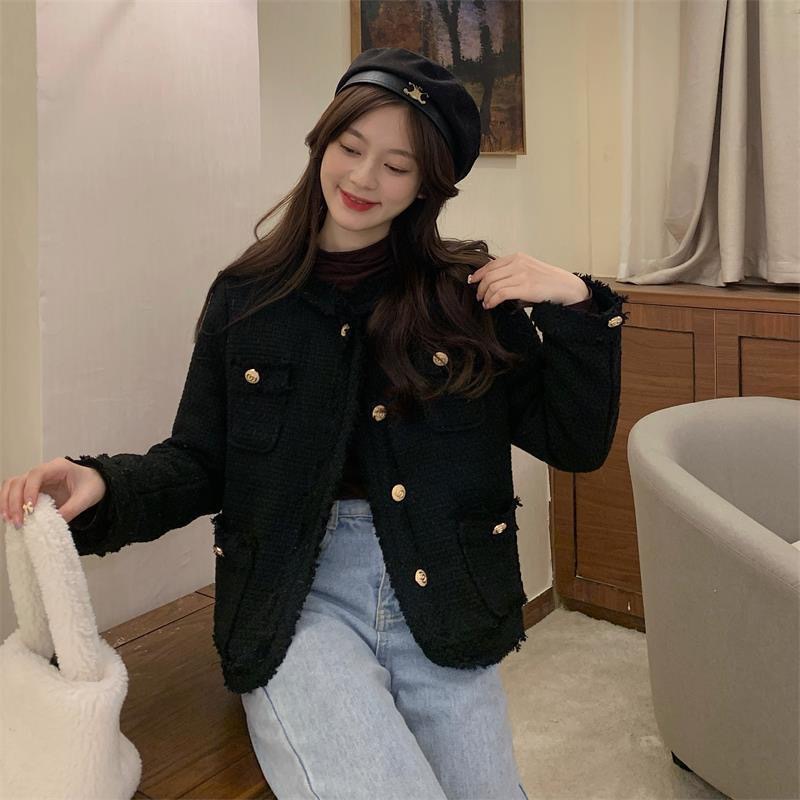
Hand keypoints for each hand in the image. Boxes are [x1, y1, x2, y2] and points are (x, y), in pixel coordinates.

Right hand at [1, 458, 106, 529]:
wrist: (97, 483)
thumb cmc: (93, 485)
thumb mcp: (86, 498)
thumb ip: (72, 509)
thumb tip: (54, 523)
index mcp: (58, 467)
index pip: (36, 474)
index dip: (29, 490)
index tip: (30, 508)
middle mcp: (44, 471)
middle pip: (19, 480)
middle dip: (15, 501)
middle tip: (18, 521)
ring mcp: (37, 480)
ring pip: (12, 485)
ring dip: (7, 502)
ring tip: (9, 520)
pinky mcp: (34, 489)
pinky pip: (15, 493)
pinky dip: (9, 504)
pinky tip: (10, 517)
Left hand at [468, 252, 589, 308]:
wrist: (566, 286)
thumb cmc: (547, 281)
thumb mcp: (528, 269)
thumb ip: (512, 271)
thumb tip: (493, 282)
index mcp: (517, 257)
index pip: (491, 264)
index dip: (478, 274)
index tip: (472, 281)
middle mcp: (518, 263)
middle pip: (489, 275)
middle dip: (480, 287)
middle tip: (478, 296)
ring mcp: (522, 275)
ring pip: (493, 285)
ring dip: (485, 296)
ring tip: (485, 303)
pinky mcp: (525, 288)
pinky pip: (500, 294)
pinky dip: (492, 301)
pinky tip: (491, 305)